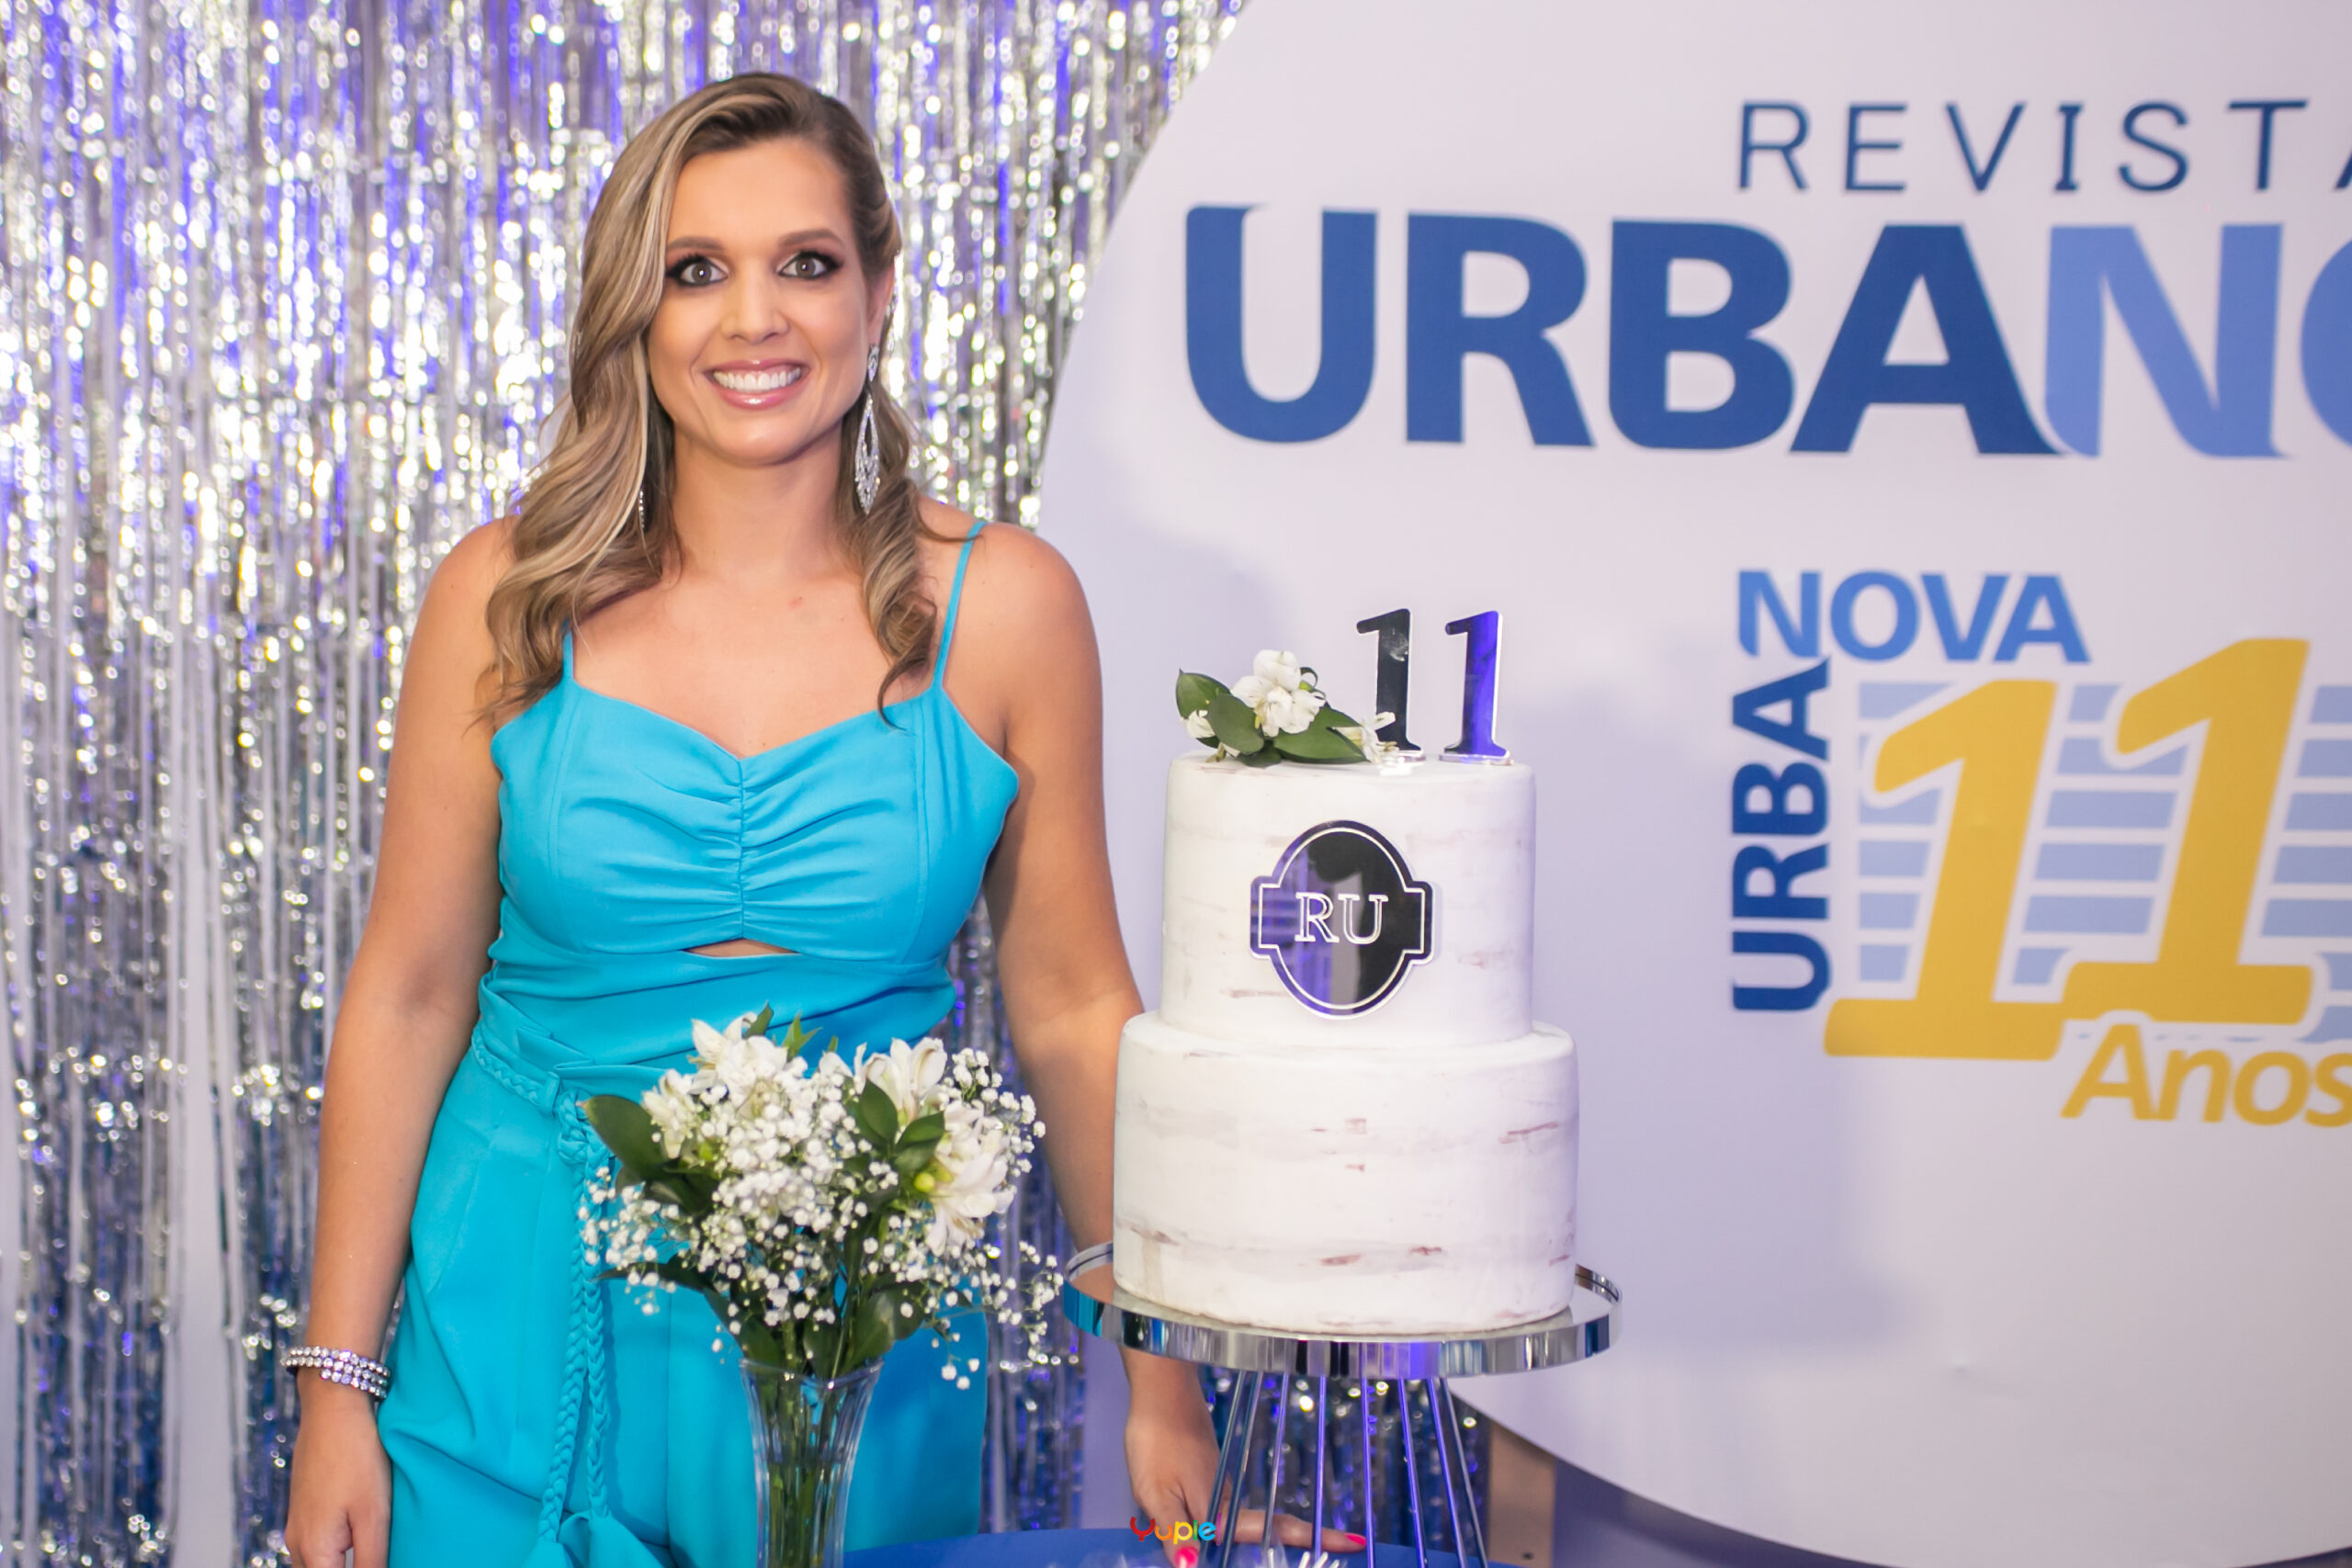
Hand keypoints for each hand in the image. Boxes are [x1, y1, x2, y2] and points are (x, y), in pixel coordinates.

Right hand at [286, 1378, 390, 1567]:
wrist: (333, 1407)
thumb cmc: (356, 1456)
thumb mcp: (374, 1514)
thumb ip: (372, 1560)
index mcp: (313, 1551)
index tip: (379, 1560)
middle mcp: (297, 1544)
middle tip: (381, 1554)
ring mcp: (298, 1526)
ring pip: (320, 1564)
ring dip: (345, 1563)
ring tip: (375, 1551)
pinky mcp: (305, 1510)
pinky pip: (319, 1546)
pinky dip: (339, 1552)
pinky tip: (363, 1540)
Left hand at [1122, 1351, 1366, 1564]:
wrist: (1160, 1390)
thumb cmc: (1155, 1440)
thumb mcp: (1155, 1494)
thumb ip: (1176, 1531)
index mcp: (1220, 1507)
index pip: (1271, 1531)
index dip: (1309, 1539)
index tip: (1352, 1543)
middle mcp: (1227, 1497)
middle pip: (1272, 1526)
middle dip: (1304, 1537)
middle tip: (1347, 1543)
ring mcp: (1220, 1483)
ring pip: (1248, 1519)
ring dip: (1279, 1534)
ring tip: (1309, 1544)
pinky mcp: (1208, 1473)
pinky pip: (1230, 1508)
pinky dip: (1245, 1524)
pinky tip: (1236, 1533)